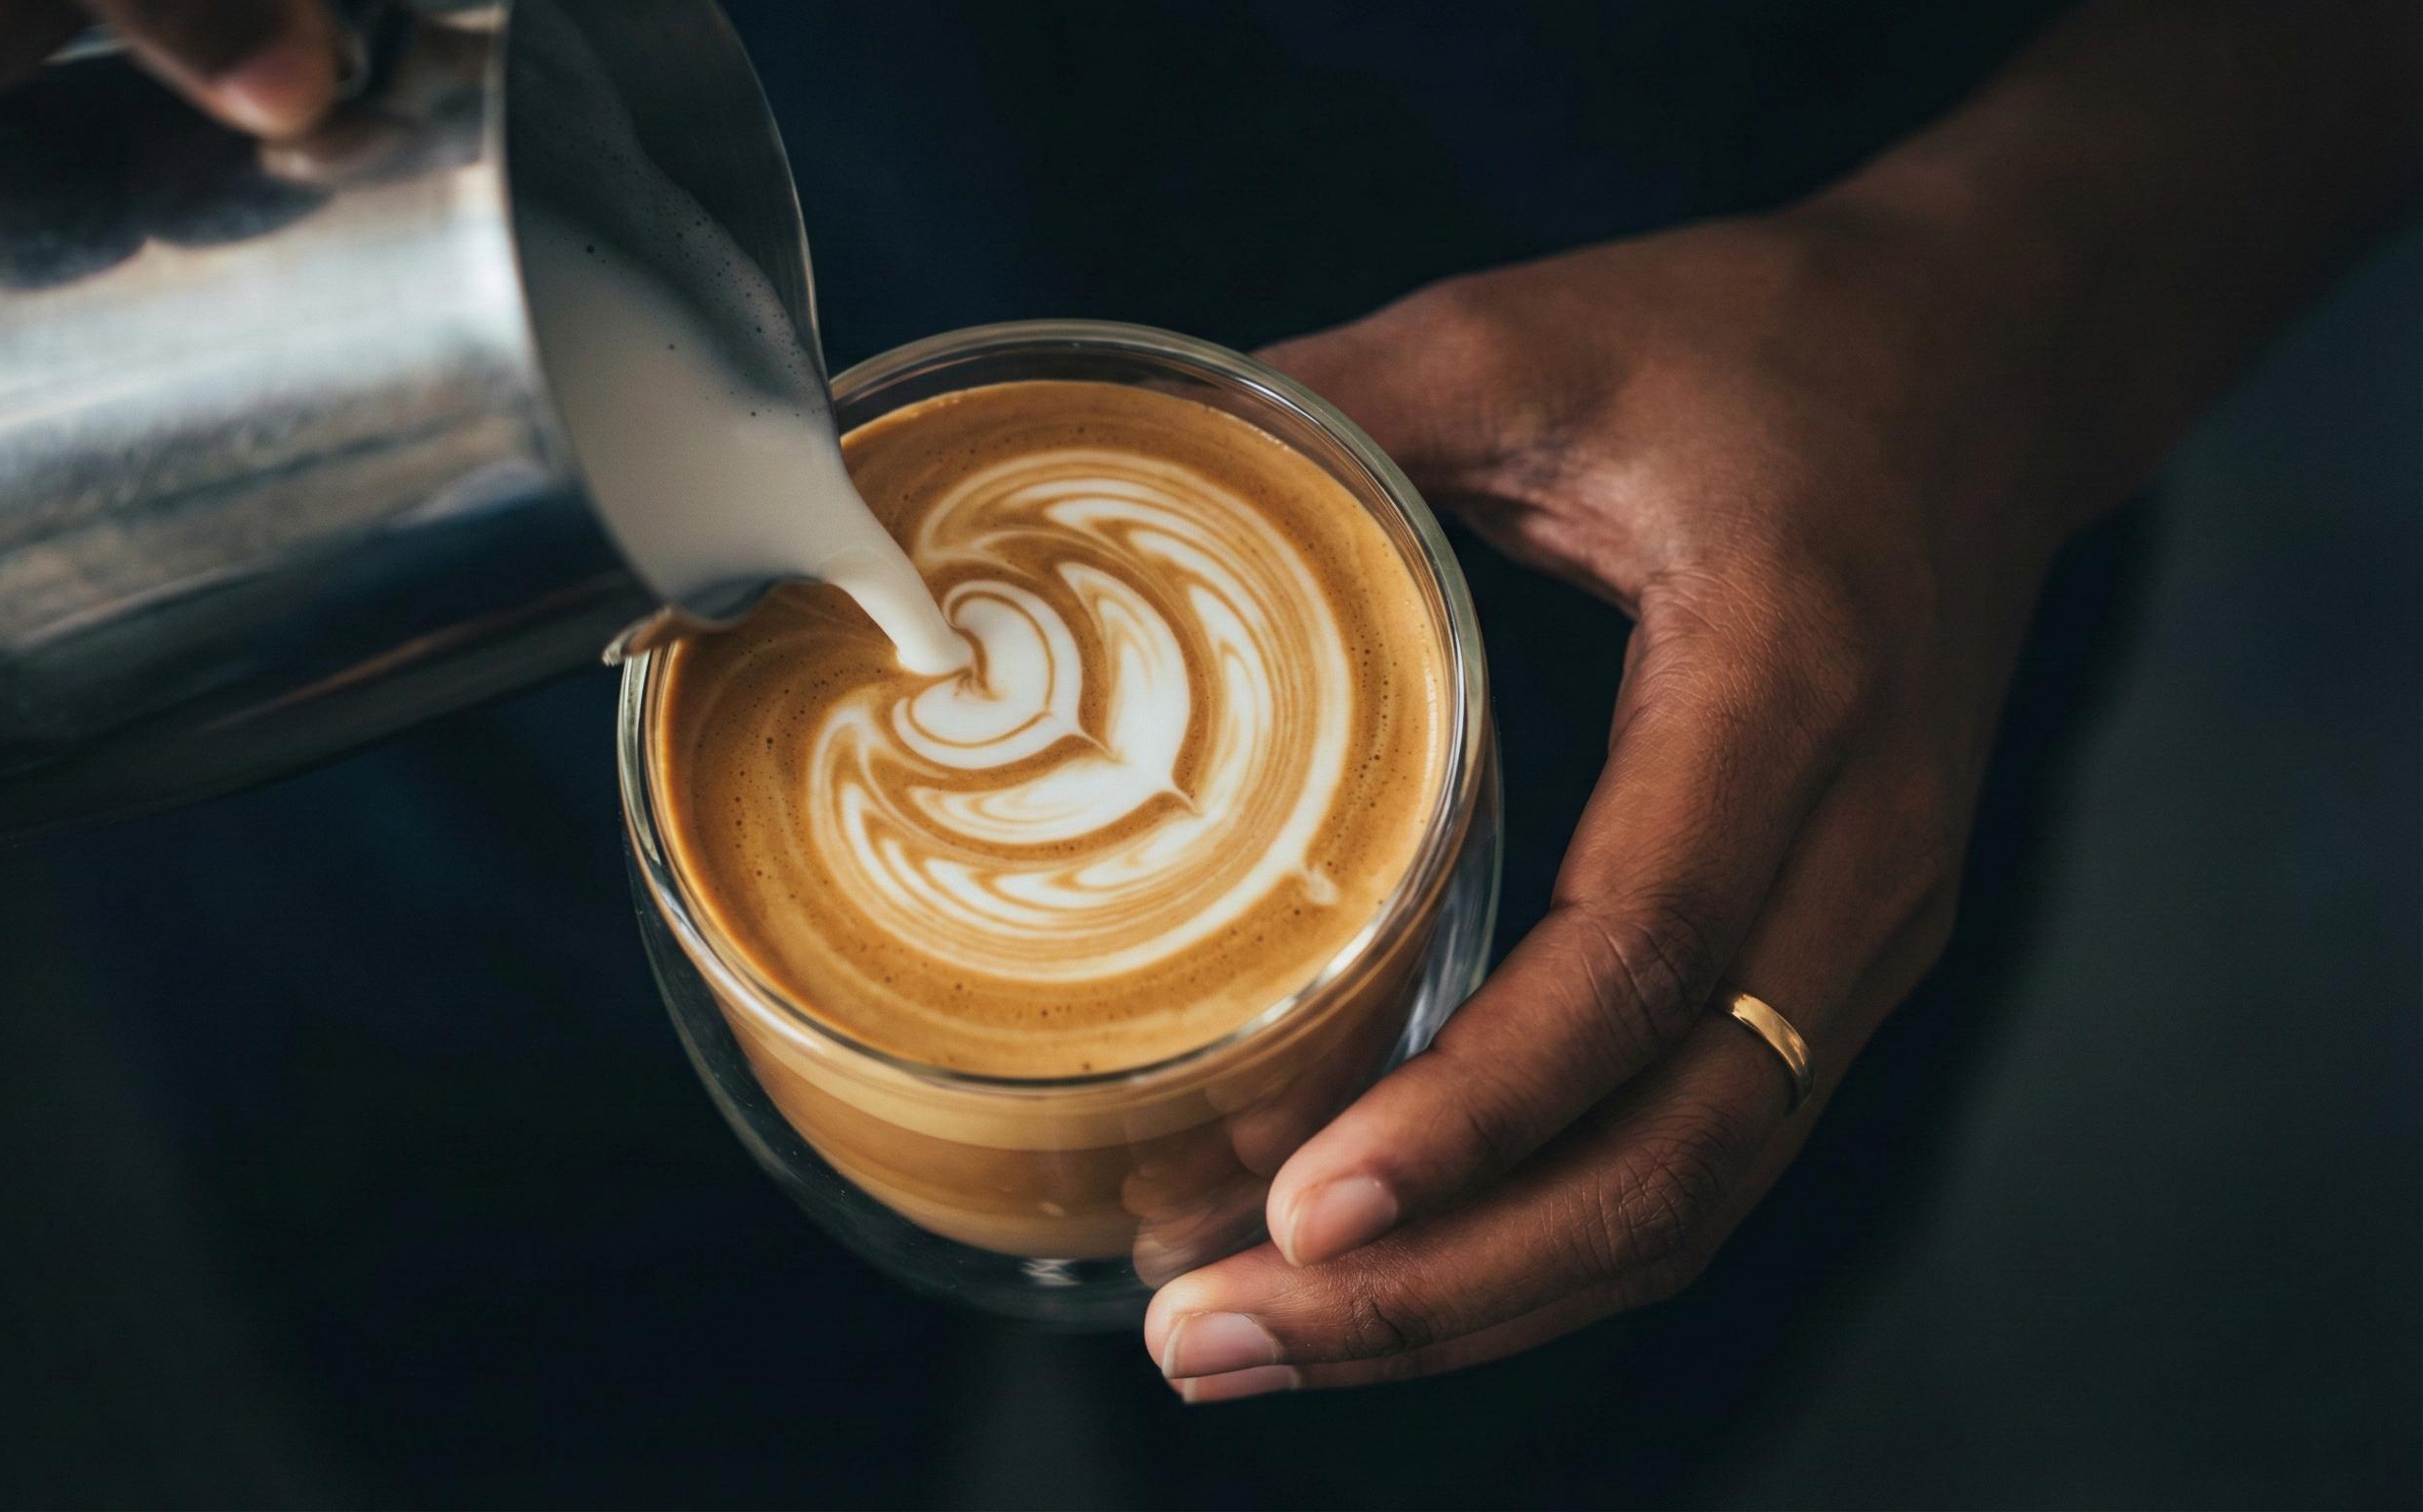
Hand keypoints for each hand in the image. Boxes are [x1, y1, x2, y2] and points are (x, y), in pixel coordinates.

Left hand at [1144, 198, 2097, 1399]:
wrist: (1984, 364)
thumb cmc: (1762, 345)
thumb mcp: (1530, 332)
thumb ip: (1329, 413)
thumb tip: (1102, 496)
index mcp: (1789, 685)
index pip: (1643, 954)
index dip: (1474, 1106)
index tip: (1303, 1208)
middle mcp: (1861, 850)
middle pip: (1672, 1152)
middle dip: (1439, 1286)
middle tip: (1208, 1335)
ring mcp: (1870, 929)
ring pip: (1690, 1192)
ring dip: (1475, 1301)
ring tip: (1246, 1340)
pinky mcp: (1835, 961)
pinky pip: (1697, 1149)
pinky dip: (1538, 1241)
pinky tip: (1382, 1273)